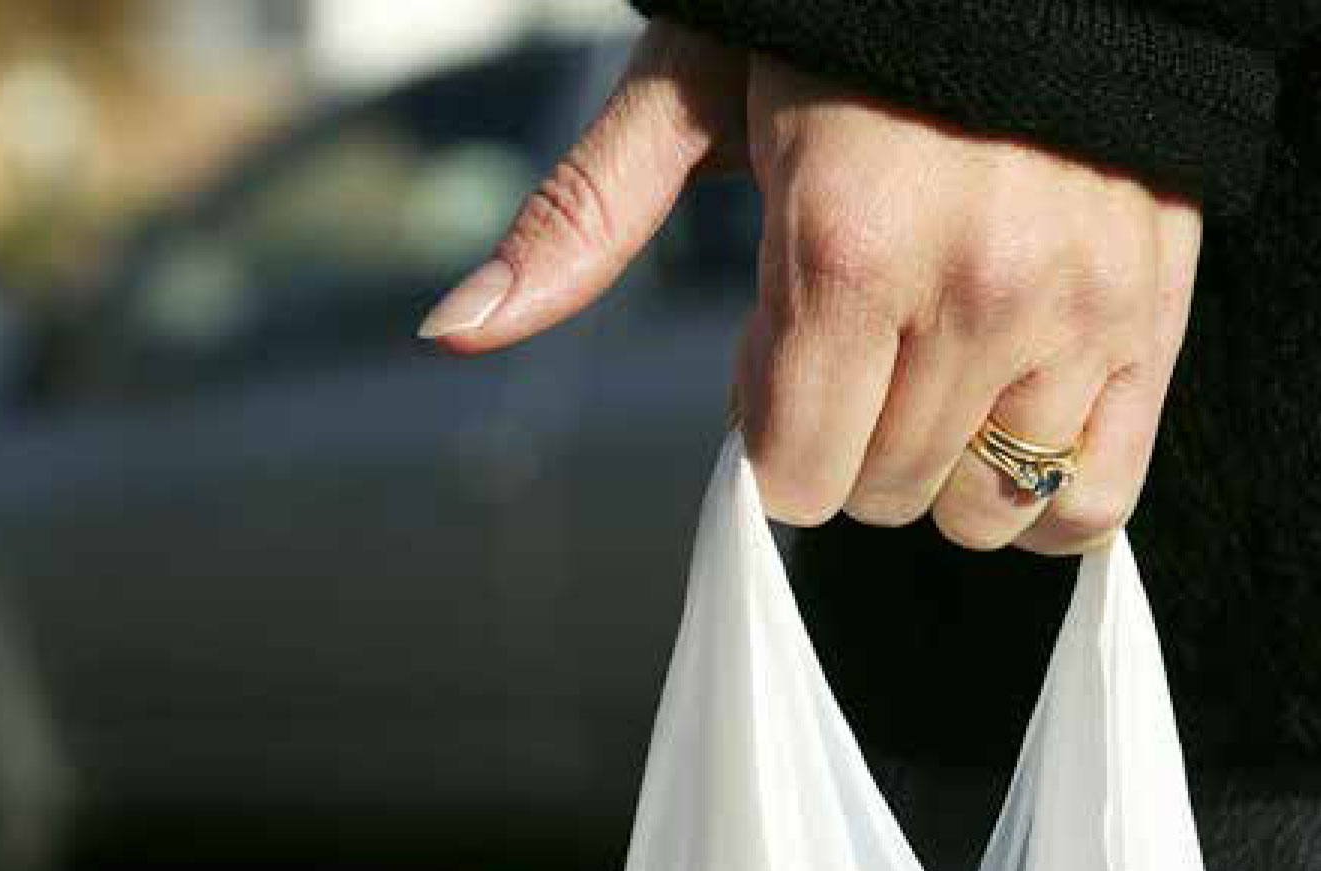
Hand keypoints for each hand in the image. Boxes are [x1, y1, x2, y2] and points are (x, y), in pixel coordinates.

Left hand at [418, 21, 1202, 554]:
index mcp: (846, 242)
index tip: (775, 376)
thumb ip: (581, 219)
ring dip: (933, 470)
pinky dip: (1043, 491)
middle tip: (850, 354)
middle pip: (878, 492)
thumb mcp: (689, 94)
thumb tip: (455, 328)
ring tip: (929, 376)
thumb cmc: (838, 20)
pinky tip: (1005, 422)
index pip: (792, 466)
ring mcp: (1078, 310)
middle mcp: (973, 291)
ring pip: (982, 510)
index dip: (768, 437)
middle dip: (840, 447)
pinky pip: (1097, 497)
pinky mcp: (1153, 317)